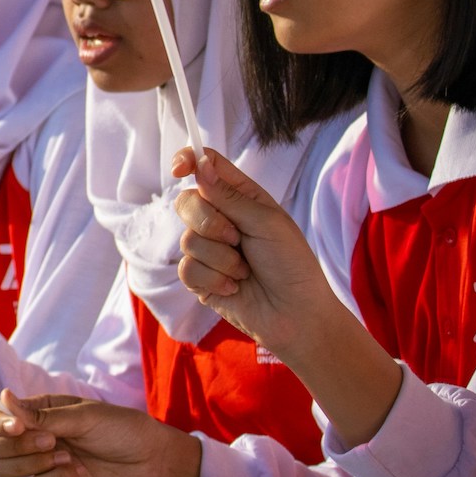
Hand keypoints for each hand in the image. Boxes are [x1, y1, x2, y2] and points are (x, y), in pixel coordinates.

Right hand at [0, 389, 200, 476]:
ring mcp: (42, 463)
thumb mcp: (83, 416)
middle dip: (13, 448)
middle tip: (49, 442)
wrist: (151, 461)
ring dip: (34, 465)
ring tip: (68, 457)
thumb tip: (4, 397)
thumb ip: (41, 415)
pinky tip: (78, 474)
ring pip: (5, 470)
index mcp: (37, 412)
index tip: (17, 427)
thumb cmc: (121, 429)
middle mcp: (33, 437)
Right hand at [173, 148, 401, 448]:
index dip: (188, 160)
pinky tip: (234, 288)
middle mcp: (220, 219)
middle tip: (237, 238)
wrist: (296, 315)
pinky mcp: (200, 279)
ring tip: (245, 271)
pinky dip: (214, 279)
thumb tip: (199, 164)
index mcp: (241, 198)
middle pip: (187, 201)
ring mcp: (208, 250)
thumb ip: (230, 196)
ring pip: (187, 239)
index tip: (179, 169)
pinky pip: (187, 269)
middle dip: (209, 222)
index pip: (206, 167)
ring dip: (220, 258)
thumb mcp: (267, 222)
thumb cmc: (292, 265)